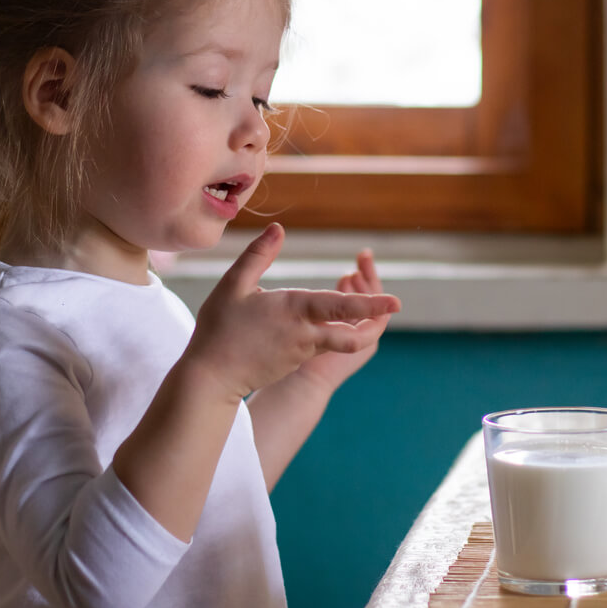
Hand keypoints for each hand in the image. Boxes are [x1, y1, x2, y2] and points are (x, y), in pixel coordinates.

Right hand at [184, 223, 400, 401]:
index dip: (370, 304)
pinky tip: (317, 319)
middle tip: (394, 306)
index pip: (342, 307)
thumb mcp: (233, 285)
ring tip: (358, 304)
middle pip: (352, 332)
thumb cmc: (219, 328)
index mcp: (294, 310)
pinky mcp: (294, 362)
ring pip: (339, 339)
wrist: (210, 378)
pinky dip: (328, 332)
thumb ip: (258, 255)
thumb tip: (278, 228)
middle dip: (375, 319)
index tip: (396, 302)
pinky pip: (319, 345)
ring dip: (352, 324)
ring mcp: (301, 351)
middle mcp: (305, 333)